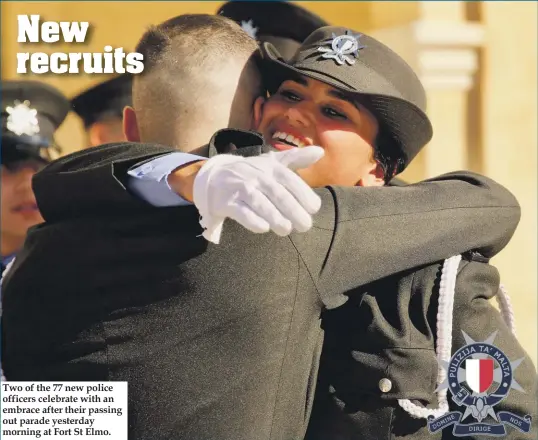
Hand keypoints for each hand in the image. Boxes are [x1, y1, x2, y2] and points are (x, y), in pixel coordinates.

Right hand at [191, 147, 324, 242]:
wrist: (214, 177)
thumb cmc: (251, 172)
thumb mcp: (272, 163)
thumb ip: (296, 158)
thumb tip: (320, 151)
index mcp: (270, 167)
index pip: (290, 180)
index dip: (304, 194)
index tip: (314, 208)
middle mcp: (256, 176)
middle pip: (278, 194)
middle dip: (294, 211)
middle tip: (305, 226)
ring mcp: (241, 189)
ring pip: (260, 204)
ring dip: (275, 218)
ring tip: (286, 230)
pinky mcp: (227, 202)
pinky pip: (241, 212)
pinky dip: (253, 221)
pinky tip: (264, 228)